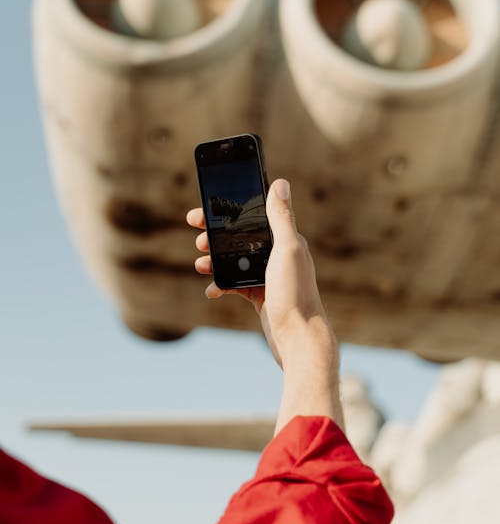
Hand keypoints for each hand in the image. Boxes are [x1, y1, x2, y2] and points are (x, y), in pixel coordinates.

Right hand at [187, 178, 343, 431]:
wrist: (298, 339)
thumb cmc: (296, 294)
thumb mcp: (288, 250)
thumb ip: (282, 218)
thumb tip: (280, 183)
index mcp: (287, 240)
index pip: (254, 216)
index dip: (229, 210)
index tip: (205, 209)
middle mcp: (279, 255)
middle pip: (241, 237)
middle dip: (217, 235)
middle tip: (197, 235)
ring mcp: (269, 276)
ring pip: (235, 260)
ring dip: (215, 259)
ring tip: (200, 263)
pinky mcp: (261, 296)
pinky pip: (235, 284)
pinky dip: (221, 284)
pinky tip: (212, 290)